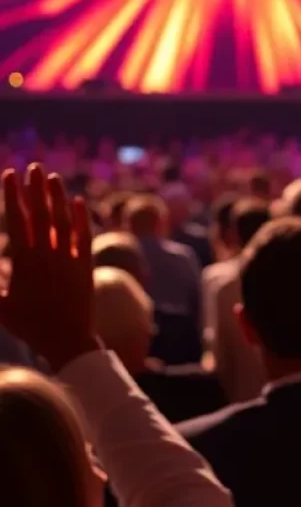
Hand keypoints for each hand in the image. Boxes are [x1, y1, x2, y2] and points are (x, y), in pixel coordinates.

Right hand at [1, 165, 97, 369]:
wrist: (65, 339)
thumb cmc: (29, 324)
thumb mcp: (0, 305)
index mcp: (24, 262)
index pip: (18, 220)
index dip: (12, 196)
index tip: (9, 174)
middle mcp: (47, 255)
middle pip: (41, 214)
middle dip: (35, 188)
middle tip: (33, 166)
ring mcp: (69, 258)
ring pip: (64, 220)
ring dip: (58, 197)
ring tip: (52, 178)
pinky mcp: (87, 264)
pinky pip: (84, 236)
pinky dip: (82, 217)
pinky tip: (79, 201)